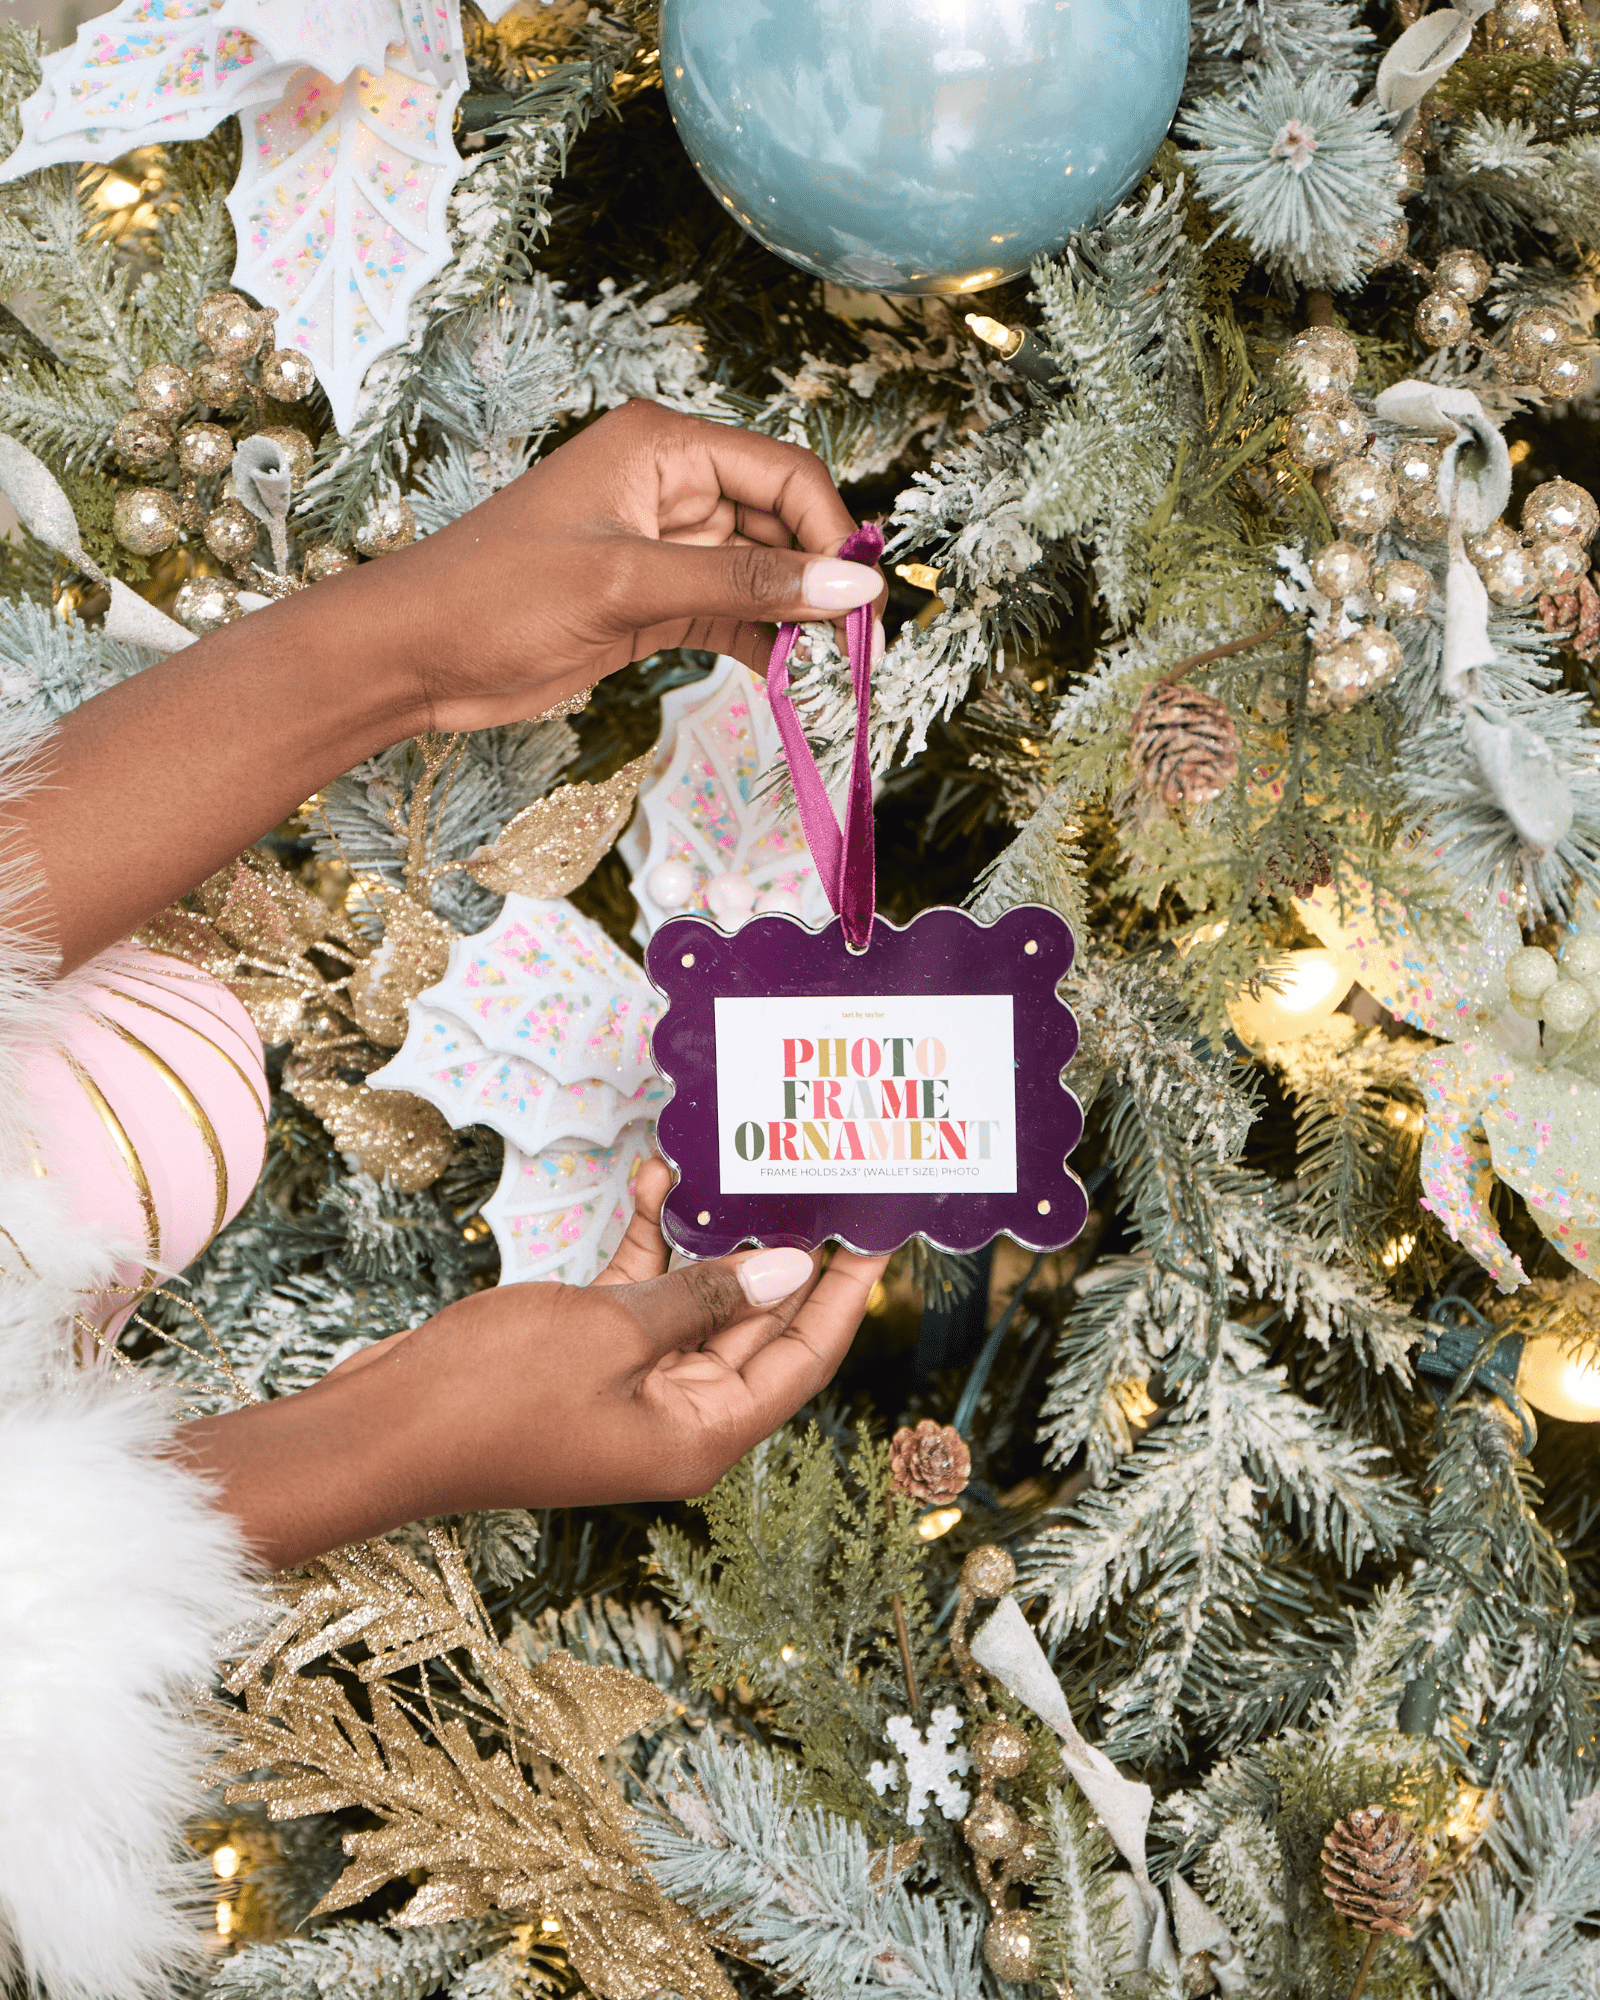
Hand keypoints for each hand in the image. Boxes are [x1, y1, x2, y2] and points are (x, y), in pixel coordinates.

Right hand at [179, 1160, 888, 1567]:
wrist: (380, 1429)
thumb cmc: (495, 1395)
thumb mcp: (611, 1332)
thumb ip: (700, 1296)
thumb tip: (786, 1271)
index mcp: (703, 1434)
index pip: (805, 1359)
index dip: (847, 1294)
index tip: (881, 1232)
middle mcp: (678, 1418)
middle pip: (757, 1329)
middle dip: (783, 1254)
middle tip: (817, 1179)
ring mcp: (631, 1390)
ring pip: (698, 1305)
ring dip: (709, 1239)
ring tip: (740, 1164)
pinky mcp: (587, 1360)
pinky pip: (640, 1301)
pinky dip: (650, 1249)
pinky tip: (656, 1185)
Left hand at [335, 400, 887, 731]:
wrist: (414, 656)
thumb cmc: (495, 597)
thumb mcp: (627, 585)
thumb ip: (743, 587)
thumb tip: (851, 586)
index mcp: (662, 447)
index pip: (784, 473)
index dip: (831, 532)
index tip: (860, 601)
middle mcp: (671, 487)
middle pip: (782, 526)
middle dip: (821, 584)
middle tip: (855, 653)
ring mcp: (664, 548)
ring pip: (762, 578)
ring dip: (797, 623)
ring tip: (828, 676)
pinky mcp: (653, 602)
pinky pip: (731, 616)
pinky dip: (763, 646)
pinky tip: (789, 681)